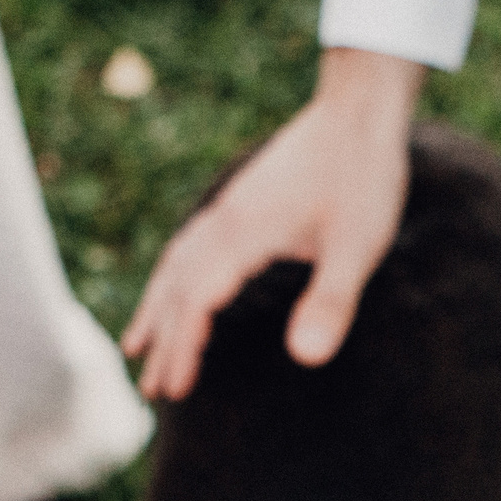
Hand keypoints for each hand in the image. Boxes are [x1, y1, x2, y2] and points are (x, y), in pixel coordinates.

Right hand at [120, 48, 423, 400]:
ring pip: (176, 265)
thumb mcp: (359, 247)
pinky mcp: (240, 202)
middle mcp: (225, 222)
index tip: (176, 391)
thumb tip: (305, 359)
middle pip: (178, 288)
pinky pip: (190, 246)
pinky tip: (175, 289)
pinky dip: (172, 277)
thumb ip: (332, 301)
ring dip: (157, 310)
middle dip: (164, 341)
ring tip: (137, 348)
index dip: (184, 348)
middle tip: (153, 392)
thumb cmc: (363, 177)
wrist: (359, 109)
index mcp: (244, 235)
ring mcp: (229, 209)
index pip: (199, 302)